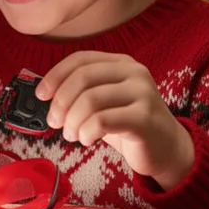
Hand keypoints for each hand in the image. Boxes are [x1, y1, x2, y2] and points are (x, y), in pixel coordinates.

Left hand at [35, 51, 194, 189]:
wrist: (167, 149)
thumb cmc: (128, 125)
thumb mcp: (104, 103)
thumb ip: (81, 93)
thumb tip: (44, 94)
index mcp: (121, 63)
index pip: (80, 59)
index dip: (56, 75)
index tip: (41, 95)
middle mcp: (134, 73)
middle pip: (82, 77)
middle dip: (60, 101)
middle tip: (54, 122)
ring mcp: (142, 93)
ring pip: (90, 100)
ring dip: (72, 121)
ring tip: (71, 135)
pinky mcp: (144, 118)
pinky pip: (102, 121)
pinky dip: (86, 132)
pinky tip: (87, 139)